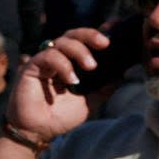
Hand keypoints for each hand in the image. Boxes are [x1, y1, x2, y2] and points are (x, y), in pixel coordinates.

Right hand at [6, 28, 106, 142]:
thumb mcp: (91, 100)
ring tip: (91, 67)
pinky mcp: (31, 67)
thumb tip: (127, 71)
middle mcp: (58, 59)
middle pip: (74, 35)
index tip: (116, 26)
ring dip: (79, 51)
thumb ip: (106, 86)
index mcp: (71, 63)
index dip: (100, 31)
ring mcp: (44, 62)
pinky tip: (71, 80)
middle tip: (105, 44)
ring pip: (62, 42)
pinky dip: (63, 65)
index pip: (85, 41)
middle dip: (91, 35)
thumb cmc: (60, 117)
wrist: (37, 132)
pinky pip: (49, 56)